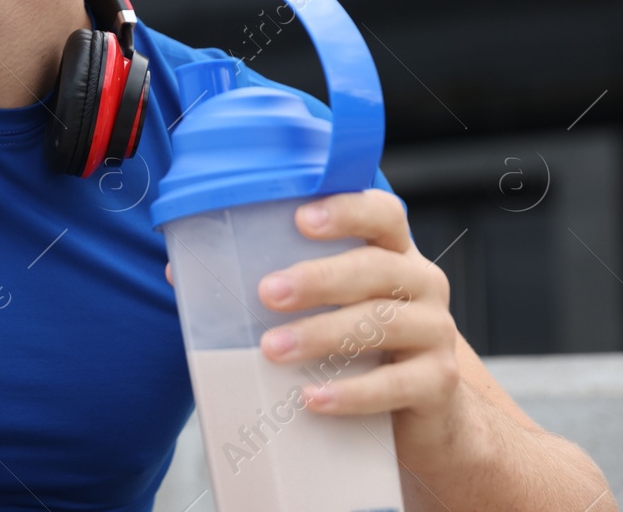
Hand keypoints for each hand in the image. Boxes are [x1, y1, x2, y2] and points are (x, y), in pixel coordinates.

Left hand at [164, 189, 459, 429]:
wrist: (424, 413)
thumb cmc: (361, 344)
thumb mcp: (327, 306)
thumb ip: (270, 280)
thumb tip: (182, 269)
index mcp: (391, 252)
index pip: (381, 213)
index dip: (346, 209)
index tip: (301, 218)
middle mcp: (421, 283)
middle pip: (375, 268)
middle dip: (317, 278)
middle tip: (267, 292)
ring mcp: (436, 332)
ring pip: (382, 324)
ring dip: (322, 335)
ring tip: (273, 348)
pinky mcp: (439, 382)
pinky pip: (398, 384)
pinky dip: (351, 392)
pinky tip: (312, 397)